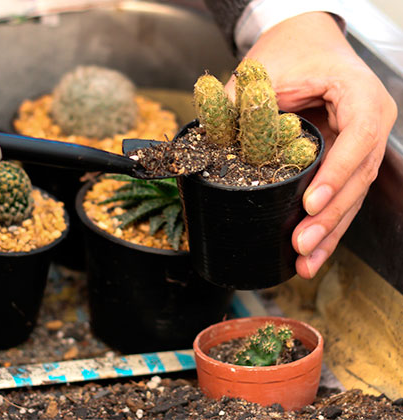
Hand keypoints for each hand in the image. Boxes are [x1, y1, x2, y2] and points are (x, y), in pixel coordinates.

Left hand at [225, 12, 396, 277]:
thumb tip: (203, 145)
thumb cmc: (290, 51)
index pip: (358, 138)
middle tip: (300, 243)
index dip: (337, 173)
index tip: (311, 202)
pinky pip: (339, 198)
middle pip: (358, 177)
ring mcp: (359, 147)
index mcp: (360, 96)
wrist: (304, 41)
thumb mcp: (263, 71)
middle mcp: (369, 123)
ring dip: (328, 232)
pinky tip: (310, 255)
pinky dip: (325, 227)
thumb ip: (238, 104)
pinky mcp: (343, 162)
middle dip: (329, 216)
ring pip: (351, 196)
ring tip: (304, 263)